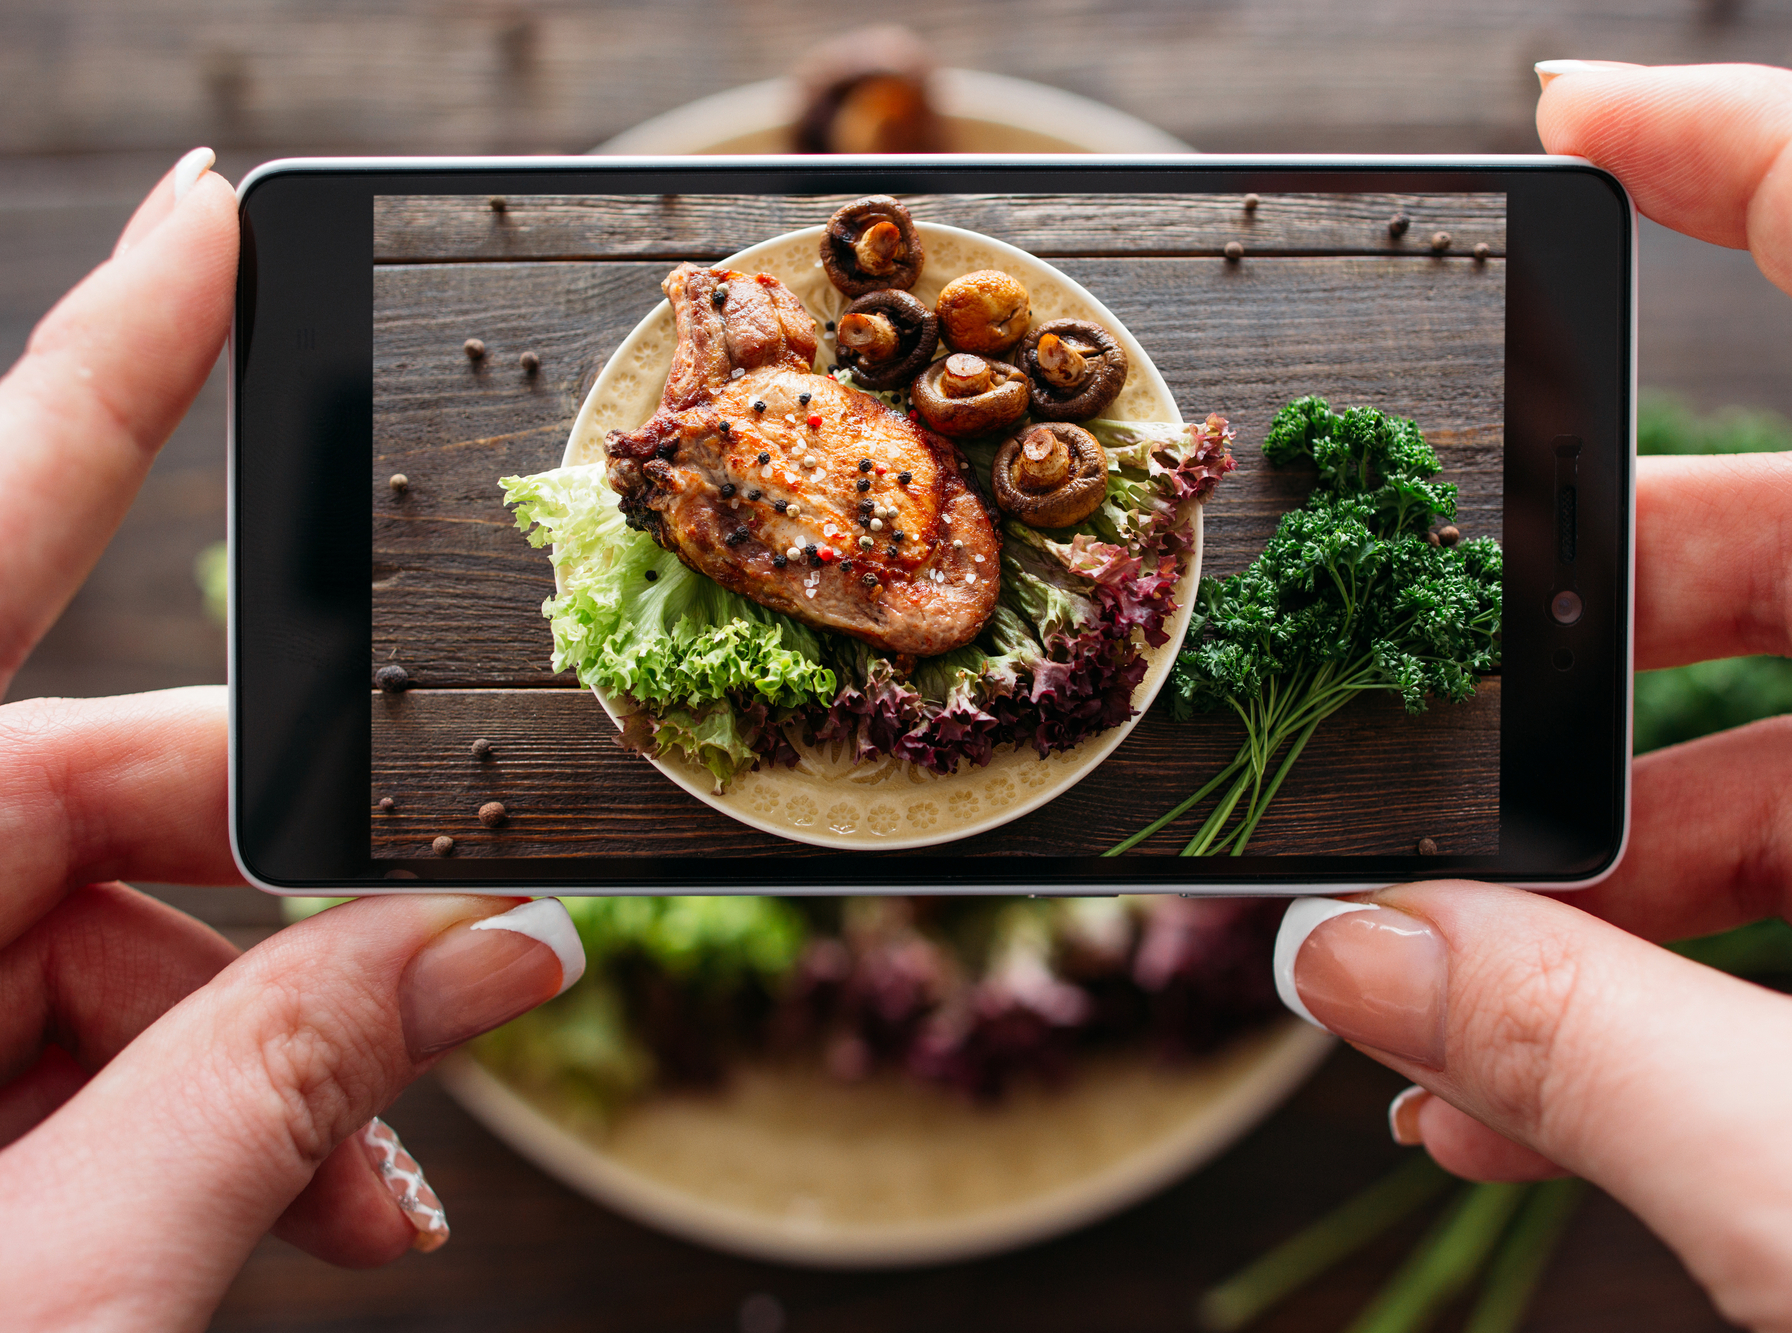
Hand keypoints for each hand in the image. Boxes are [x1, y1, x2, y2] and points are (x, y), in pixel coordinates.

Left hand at [0, 151, 585, 1331]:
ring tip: (363, 1206)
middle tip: (456, 1004)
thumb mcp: (49, 1281)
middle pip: (92, 792)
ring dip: (265, 1064)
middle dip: (297, 910)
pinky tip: (290, 1216)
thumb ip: (277, 1097)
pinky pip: (52, 1041)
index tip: (218, 228)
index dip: (107, 367)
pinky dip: (187, 1123)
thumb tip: (493, 957)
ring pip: (94, 940)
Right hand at [1274, 65, 1791, 1330]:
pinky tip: (1524, 1089)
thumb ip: (1578, 1056)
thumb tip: (1354, 963)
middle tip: (1411, 761)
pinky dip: (1664, 995)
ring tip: (1430, 1010)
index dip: (1775, 166)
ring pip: (1788, 783)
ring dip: (1586, 893)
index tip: (1577, 120)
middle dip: (1574, 665)